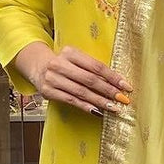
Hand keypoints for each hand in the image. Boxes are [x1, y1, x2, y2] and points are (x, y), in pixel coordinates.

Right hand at [13, 41, 131, 114]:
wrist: (38, 67)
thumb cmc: (64, 64)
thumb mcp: (76, 59)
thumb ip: (92, 68)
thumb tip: (116, 83)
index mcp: (70, 52)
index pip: (96, 66)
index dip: (113, 77)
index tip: (126, 86)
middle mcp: (60, 64)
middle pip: (90, 79)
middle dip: (109, 91)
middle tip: (122, 99)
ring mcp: (53, 78)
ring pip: (81, 92)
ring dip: (100, 101)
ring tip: (113, 108)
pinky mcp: (49, 91)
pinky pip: (71, 100)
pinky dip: (85, 106)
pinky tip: (97, 111)